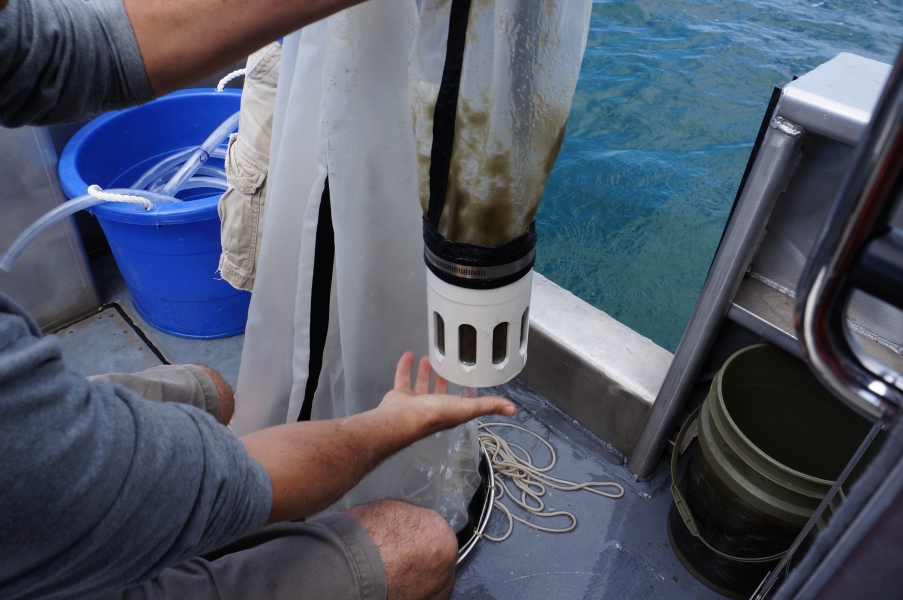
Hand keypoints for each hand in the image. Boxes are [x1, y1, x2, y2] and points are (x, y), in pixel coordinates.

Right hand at [379, 352, 515, 433]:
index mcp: (450, 411)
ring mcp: (415, 403)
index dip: (466, 391)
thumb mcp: (467, 407)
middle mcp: (433, 408)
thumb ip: (488, 405)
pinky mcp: (400, 396)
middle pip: (441, 391)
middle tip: (448, 364)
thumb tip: (512, 409)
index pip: (462, 401)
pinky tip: (409, 356)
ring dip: (426, 372)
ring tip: (430, 358)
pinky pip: (403, 378)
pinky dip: (405, 367)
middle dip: (445, 378)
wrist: (402, 418)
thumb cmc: (433, 414)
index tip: (469, 378)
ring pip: (421, 384)